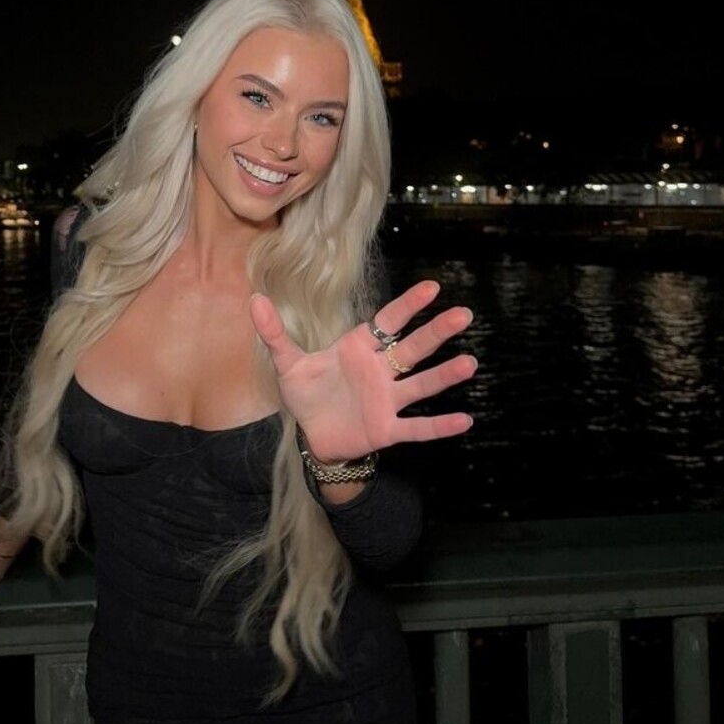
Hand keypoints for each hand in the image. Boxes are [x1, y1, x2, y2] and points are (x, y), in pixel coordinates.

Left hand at [250, 278, 476, 464]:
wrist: (312, 436)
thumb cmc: (307, 394)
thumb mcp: (288, 363)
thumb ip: (275, 333)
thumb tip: (254, 299)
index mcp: (359, 349)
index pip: (388, 322)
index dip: (408, 305)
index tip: (432, 287)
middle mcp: (379, 371)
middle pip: (412, 348)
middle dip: (436, 332)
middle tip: (463, 314)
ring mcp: (386, 400)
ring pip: (419, 385)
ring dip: (443, 375)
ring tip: (468, 363)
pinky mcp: (386, 429)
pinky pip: (417, 428)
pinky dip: (439, 426)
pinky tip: (465, 421)